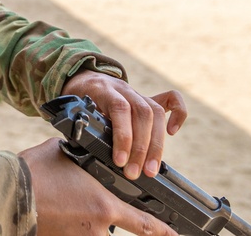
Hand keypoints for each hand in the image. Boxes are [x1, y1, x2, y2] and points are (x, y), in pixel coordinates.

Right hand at [19, 138, 177, 235]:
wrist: (7, 195)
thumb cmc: (35, 172)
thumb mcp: (66, 155)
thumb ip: (84, 156)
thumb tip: (87, 147)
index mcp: (104, 206)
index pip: (143, 224)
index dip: (163, 232)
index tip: (175, 234)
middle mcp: (96, 229)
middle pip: (117, 232)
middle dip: (110, 220)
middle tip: (89, 205)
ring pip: (94, 233)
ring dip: (87, 224)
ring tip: (68, 207)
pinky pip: (74, 235)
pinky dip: (70, 227)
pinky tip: (58, 216)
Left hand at [62, 71, 186, 179]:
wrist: (80, 78)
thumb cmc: (75, 99)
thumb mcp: (72, 110)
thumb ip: (83, 126)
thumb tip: (89, 152)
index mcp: (102, 89)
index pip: (119, 108)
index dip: (123, 135)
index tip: (120, 161)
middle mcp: (123, 88)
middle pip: (142, 113)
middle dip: (141, 148)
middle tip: (134, 173)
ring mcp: (137, 92)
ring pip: (155, 112)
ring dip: (156, 144)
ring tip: (150, 169)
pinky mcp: (147, 97)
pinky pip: (170, 99)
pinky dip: (178, 114)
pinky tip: (172, 132)